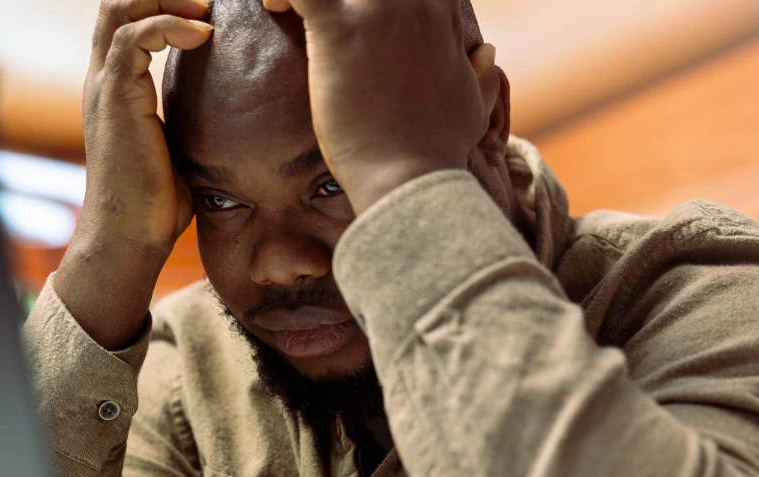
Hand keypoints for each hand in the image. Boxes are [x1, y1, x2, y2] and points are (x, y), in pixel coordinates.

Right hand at [54, 0, 213, 348]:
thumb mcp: (179, 149)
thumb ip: (191, 122)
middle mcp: (103, 78)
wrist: (129, 237)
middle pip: (118, 2)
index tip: (207, 8)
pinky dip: (169, 24)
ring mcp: (104, 85)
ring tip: (206, 9)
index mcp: (115, 86)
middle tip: (207, 2)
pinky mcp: (115, 98)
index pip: (127, 19)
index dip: (162, 1)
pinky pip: (134, 38)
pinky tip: (203, 36)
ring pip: (121, 7)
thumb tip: (234, 120)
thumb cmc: (156, 204)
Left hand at [263, 0, 497, 213]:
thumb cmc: (438, 150)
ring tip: (288, 5)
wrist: (409, 177)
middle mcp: (411, 4)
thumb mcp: (473, 107)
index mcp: (439, 15)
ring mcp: (375, 14)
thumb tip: (485, 53)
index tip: (358, 13)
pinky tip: (273, 7)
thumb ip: (482, 76)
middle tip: (326, 15)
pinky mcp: (337, 32)